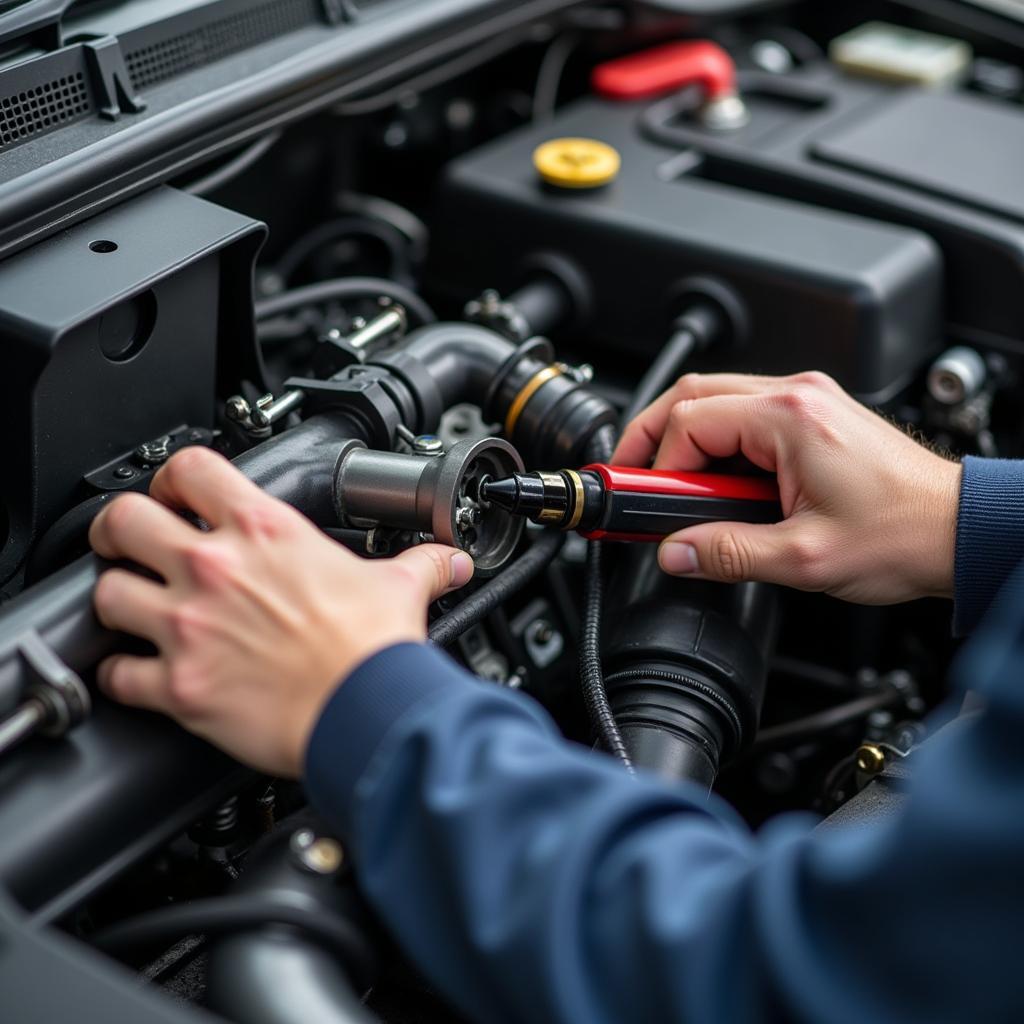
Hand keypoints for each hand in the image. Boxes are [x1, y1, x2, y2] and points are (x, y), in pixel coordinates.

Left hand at [89, 446, 473, 776]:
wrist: (366, 712)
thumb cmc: (374, 649)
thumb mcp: (399, 587)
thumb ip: (420, 563)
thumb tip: (450, 559)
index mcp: (264, 532)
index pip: (191, 468)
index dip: (175, 477)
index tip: (179, 495)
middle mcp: (215, 569)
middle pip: (122, 520)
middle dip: (119, 530)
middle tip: (133, 544)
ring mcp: (189, 625)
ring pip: (105, 593)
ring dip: (117, 600)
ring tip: (135, 610)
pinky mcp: (179, 684)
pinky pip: (118, 673)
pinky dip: (122, 675)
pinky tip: (140, 675)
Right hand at [614, 371, 961, 604]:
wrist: (959, 529)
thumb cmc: (905, 533)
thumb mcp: (803, 556)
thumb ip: (727, 553)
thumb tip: (674, 551)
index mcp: (789, 417)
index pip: (688, 421)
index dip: (656, 467)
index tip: (645, 504)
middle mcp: (797, 396)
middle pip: (692, 396)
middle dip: (652, 440)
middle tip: (633, 483)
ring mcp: (806, 402)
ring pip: (716, 403)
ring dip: (685, 444)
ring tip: (675, 492)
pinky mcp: (813, 418)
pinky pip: (744, 418)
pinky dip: (718, 448)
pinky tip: (718, 487)